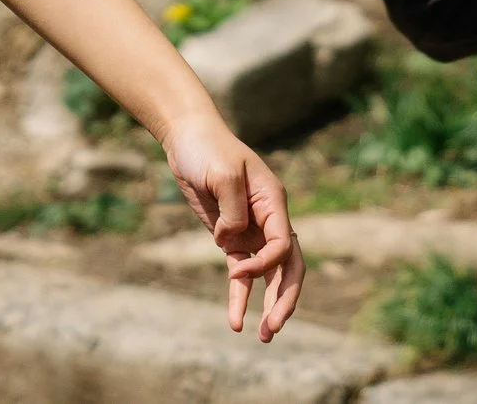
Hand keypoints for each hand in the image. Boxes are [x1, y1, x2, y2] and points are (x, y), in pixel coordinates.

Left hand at [160, 112, 304, 340]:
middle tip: (274, 328)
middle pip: (288, 266)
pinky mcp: (231, 239)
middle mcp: (268, 219)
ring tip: (265, 337)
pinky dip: (240, 297)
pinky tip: (236, 322)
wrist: (188, 139)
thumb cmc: (208, 149)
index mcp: (274, 202)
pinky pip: (241, 274)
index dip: (266, 265)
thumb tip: (232, 243)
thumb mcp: (222, 174)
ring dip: (270, 305)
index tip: (238, 272)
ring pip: (269, 276)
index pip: (283, 244)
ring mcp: (250, 231)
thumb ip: (233, 210)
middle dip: (285, 299)